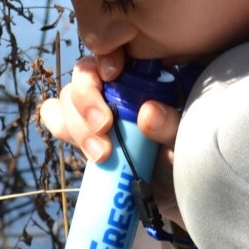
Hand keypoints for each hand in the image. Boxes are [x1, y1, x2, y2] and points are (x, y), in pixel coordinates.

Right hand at [37, 52, 185, 225]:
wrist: (183, 193)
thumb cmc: (190, 159)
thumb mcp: (187, 140)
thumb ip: (171, 125)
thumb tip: (147, 113)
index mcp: (142, 77)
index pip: (111, 55)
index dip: (102, 63)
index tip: (112, 79)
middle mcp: (114, 88)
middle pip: (83, 77)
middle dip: (87, 103)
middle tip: (104, 128)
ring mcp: (95, 111)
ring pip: (66, 101)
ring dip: (77, 126)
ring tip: (101, 155)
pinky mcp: (83, 135)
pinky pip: (58, 121)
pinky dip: (62, 130)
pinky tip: (85, 151)